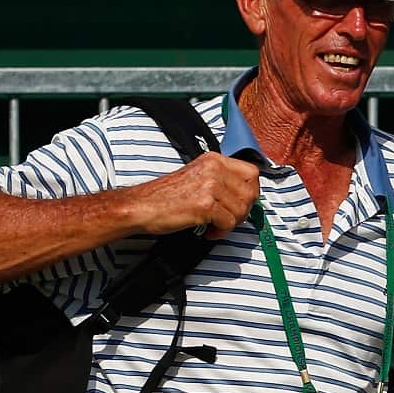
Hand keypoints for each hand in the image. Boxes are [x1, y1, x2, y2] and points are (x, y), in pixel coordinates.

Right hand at [128, 152, 259, 238]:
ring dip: (231, 223)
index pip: (252, 172)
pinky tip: (208, 231)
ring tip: (215, 225)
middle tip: (228, 219)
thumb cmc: (166, 195)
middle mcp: (214, 169)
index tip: (242, 203)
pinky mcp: (205, 204)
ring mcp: (210, 186)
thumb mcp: (198, 176)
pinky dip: (221, 232)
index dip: (251, 191)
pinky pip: (229, 223)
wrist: (141, 206)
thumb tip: (247, 194)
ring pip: (241, 210)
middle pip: (250, 193)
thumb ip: (221, 179)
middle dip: (243, 211)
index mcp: (214, 159)